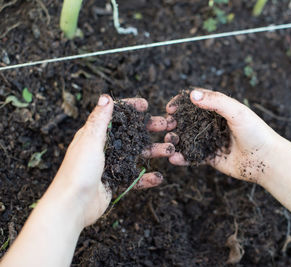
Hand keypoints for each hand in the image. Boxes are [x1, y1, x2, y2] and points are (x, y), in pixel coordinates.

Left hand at [47, 95, 174, 227]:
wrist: (73, 205)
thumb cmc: (78, 170)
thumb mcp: (90, 141)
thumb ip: (100, 120)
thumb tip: (106, 96)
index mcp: (95, 134)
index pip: (116, 116)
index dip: (131, 109)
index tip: (146, 105)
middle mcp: (104, 148)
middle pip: (131, 134)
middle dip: (150, 129)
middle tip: (167, 125)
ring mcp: (111, 165)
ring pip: (137, 154)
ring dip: (154, 151)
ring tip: (170, 149)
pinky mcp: (116, 182)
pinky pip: (136, 177)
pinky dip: (148, 178)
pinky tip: (159, 177)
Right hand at [165, 89, 281, 183]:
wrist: (267, 160)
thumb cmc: (255, 132)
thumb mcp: (237, 111)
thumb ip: (215, 101)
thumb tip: (192, 94)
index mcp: (220, 110)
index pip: (197, 102)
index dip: (181, 103)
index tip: (170, 107)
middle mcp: (214, 125)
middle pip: (188, 121)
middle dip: (175, 123)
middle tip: (165, 126)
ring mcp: (211, 141)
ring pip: (188, 139)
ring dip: (176, 140)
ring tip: (168, 142)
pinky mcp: (211, 158)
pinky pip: (193, 157)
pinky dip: (182, 158)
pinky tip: (174, 158)